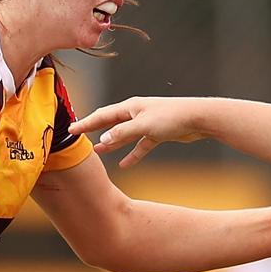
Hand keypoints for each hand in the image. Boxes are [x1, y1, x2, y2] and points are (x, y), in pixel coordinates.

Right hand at [68, 96, 206, 167]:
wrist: (199, 118)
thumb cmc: (172, 117)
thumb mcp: (144, 125)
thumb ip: (123, 132)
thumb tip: (103, 139)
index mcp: (131, 107)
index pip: (103, 115)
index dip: (86, 123)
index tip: (71, 129)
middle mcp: (137, 113)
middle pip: (112, 124)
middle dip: (96, 131)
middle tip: (79, 139)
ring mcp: (148, 124)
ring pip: (125, 136)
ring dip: (112, 144)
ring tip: (98, 153)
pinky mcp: (158, 134)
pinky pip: (141, 145)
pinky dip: (133, 154)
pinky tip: (124, 164)